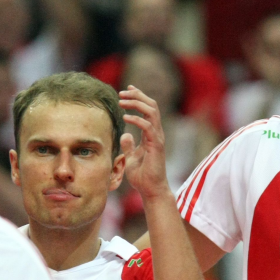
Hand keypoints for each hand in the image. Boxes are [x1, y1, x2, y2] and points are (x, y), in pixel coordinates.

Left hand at [119, 85, 170, 199]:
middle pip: (151, 106)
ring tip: (121, 101)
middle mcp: (156, 133)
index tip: (126, 90)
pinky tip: (125, 117)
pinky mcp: (156, 145)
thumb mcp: (131, 158)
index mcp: (151, 134)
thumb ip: (129, 146)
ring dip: (136, 103)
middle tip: (122, 92)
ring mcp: (157, 138)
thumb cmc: (142, 176)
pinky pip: (147, 127)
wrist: (151, 190)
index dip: (138, 97)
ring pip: (151, 112)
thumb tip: (125, 134)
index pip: (148, 109)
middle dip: (137, 96)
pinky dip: (136, 119)